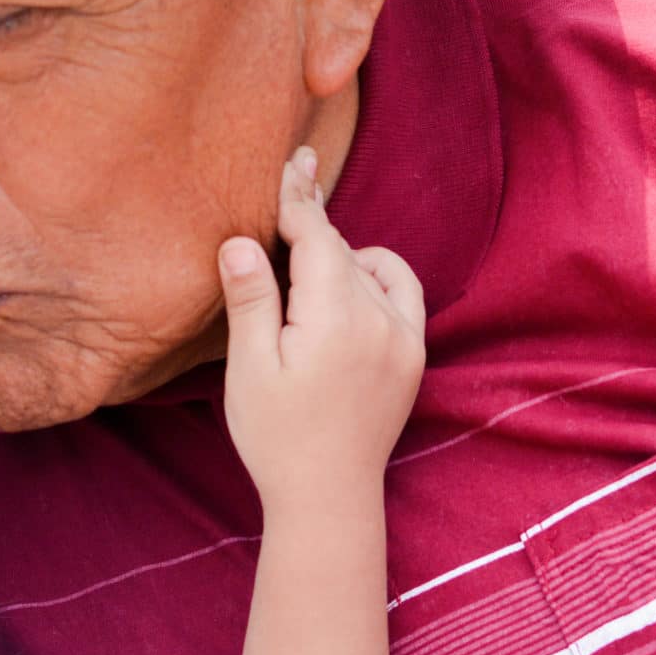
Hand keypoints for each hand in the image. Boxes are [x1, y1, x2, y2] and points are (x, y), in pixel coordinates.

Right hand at [220, 147, 425, 519]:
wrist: (328, 496)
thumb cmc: (277, 435)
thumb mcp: (249, 368)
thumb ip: (251, 299)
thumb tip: (241, 240)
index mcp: (335, 318)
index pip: (316, 236)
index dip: (298, 196)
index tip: (293, 158)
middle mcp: (380, 319)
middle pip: (341, 247)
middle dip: (313, 220)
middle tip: (295, 179)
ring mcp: (405, 336)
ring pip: (370, 266)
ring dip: (339, 253)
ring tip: (303, 265)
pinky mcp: (414, 353)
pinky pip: (400, 290)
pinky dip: (374, 276)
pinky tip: (345, 289)